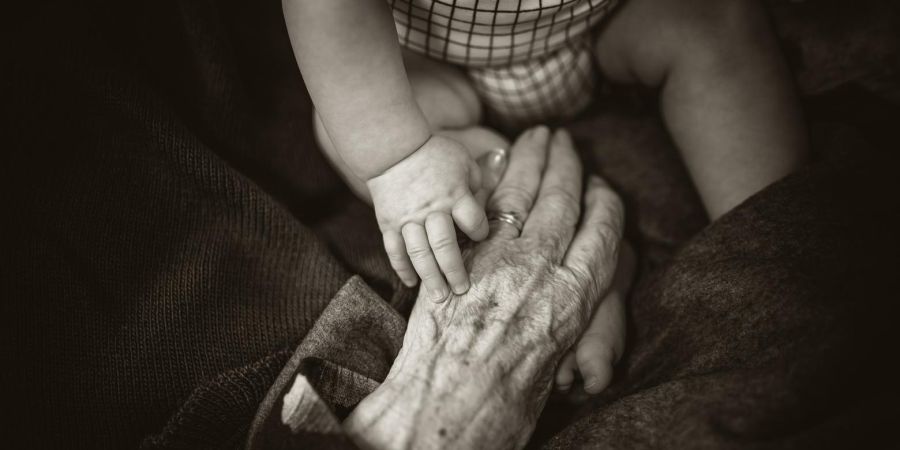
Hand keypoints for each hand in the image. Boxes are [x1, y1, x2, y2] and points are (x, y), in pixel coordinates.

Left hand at [345, 127, 625, 448]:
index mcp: (574, 300)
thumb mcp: (553, 366)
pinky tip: (494, 163)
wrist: (446, 410)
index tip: (603, 187)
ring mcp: (498, 259)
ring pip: (522, 195)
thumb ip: (561, 323)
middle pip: (562, 202)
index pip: (602, 234)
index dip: (604, 204)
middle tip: (565, 139)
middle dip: (566, 164)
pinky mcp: (460, 256)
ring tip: (536, 136)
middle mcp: (542, 270)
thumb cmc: (504, 406)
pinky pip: (480, 208)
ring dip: (530, 159)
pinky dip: (489, 180)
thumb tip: (560, 307)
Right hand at [367, 135, 487, 299]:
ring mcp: (408, 219)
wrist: (393, 149)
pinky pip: (395, 250)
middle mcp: (432, 210)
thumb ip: (478, 186)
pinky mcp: (389, 224)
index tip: (479, 236)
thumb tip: (485, 208)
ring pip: (419, 253)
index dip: (479, 232)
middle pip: (445, 245)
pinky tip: (411, 283)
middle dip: (454, 270)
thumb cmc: (435, 154)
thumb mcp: (464, 162)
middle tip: (462, 290)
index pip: (473, 222)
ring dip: (430, 277)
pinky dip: (402, 268)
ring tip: (439, 297)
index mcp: (454, 194)